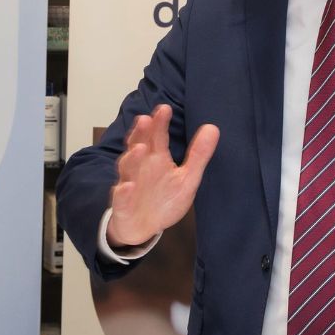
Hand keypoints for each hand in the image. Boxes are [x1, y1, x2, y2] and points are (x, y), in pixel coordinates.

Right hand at [105, 104, 218, 247]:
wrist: (142, 226)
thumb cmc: (164, 198)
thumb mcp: (187, 178)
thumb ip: (198, 154)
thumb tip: (213, 127)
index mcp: (156, 158)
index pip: (157, 136)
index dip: (159, 123)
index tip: (164, 108)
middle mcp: (140, 166)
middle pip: (139, 146)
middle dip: (141, 134)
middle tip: (145, 119)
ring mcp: (129, 183)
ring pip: (127, 168)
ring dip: (132, 158)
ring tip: (139, 148)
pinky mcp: (123, 204)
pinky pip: (121, 197)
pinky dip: (122, 192)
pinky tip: (126, 187)